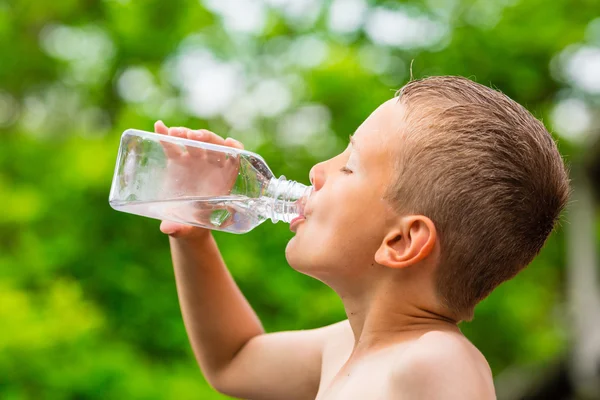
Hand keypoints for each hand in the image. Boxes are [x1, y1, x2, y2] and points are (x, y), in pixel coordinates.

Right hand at [154, 120, 244, 238]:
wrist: (183, 222)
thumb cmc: (193, 226)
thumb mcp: (189, 229)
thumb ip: (181, 229)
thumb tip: (168, 229)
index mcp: (223, 180)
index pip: (235, 157)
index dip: (235, 149)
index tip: (229, 143)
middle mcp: (211, 166)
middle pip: (213, 145)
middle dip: (206, 138)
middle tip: (193, 137)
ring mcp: (193, 161)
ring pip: (193, 141)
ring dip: (186, 134)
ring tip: (175, 133)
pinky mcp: (177, 160)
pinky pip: (173, 145)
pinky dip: (166, 135)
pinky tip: (159, 127)